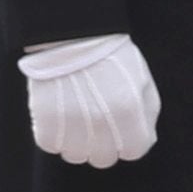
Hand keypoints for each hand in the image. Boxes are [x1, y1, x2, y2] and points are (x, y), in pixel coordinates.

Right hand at [19, 32, 159, 168]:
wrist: (71, 32)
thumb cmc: (109, 55)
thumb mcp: (141, 79)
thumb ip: (147, 113)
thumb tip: (144, 140)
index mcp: (129, 112)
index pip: (133, 151)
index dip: (126, 143)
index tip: (118, 132)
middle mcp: (102, 122)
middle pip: (102, 159)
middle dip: (100, 146)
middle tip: (93, 125)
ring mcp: (71, 122)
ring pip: (74, 155)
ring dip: (74, 143)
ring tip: (73, 119)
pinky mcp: (45, 118)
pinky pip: (48, 144)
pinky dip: (51, 136)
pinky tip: (56, 118)